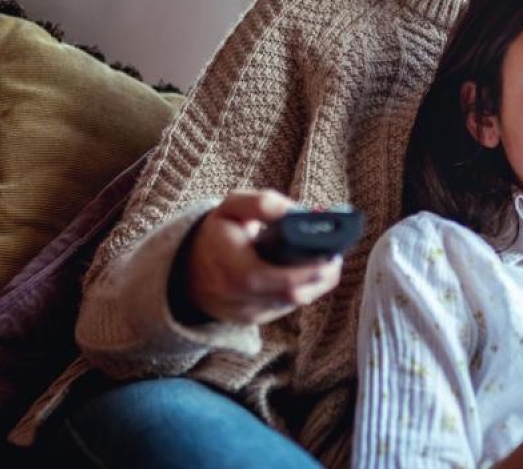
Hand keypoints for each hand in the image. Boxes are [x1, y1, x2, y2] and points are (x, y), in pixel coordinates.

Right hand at [183, 190, 342, 324]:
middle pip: (292, 294)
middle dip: (321, 276)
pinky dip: (301, 290)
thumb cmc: (216, 234)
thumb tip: (296, 210)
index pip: (278, 278)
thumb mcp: (232, 207)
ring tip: (327, 261)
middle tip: (336, 256)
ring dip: (315, 283)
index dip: (309, 269)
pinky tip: (308, 273)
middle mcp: (238, 297)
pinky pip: (285, 307)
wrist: (187, 269)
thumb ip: (262, 203)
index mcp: (232, 267)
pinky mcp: (253, 319)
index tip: (331, 253)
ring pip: (293, 303)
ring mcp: (246, 312)